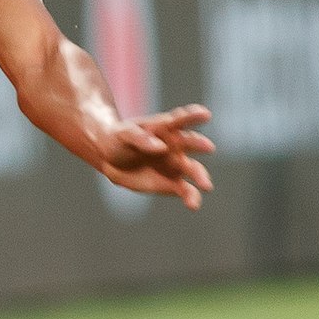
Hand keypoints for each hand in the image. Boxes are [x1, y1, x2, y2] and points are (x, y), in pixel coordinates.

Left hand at [96, 104, 214, 208]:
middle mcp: (176, 145)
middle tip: (208, 147)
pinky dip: (191, 197)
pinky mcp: (173, 183)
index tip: (205, 114)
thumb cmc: (119, 139)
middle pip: (191, 143)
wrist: (110, 158)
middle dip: (200, 145)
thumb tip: (161, 147)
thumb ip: (140, 138)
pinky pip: (185, 190)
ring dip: (200, 176)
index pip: (180, 119)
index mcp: (164, 128)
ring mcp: (176, 164)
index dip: (193, 115)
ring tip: (206, 186)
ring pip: (193, 169)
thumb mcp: (123, 134)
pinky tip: (193, 204)